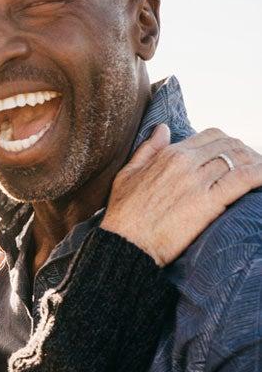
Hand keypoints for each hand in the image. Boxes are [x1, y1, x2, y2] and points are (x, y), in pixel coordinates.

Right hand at [101, 125, 261, 265]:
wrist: (126, 242)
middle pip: (229, 146)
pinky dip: (258, 175)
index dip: (227, 142)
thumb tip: (162, 128)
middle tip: (253, 164)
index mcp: (169, 155)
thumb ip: (148, 149)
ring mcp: (197, 182)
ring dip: (255, 163)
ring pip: (239, 160)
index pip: (210, 136)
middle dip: (246, 151)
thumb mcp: (128, 173)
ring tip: (260, 173)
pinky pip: (242, 180)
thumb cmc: (124, 212)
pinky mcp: (208, 203)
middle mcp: (185, 163)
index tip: (234, 153)